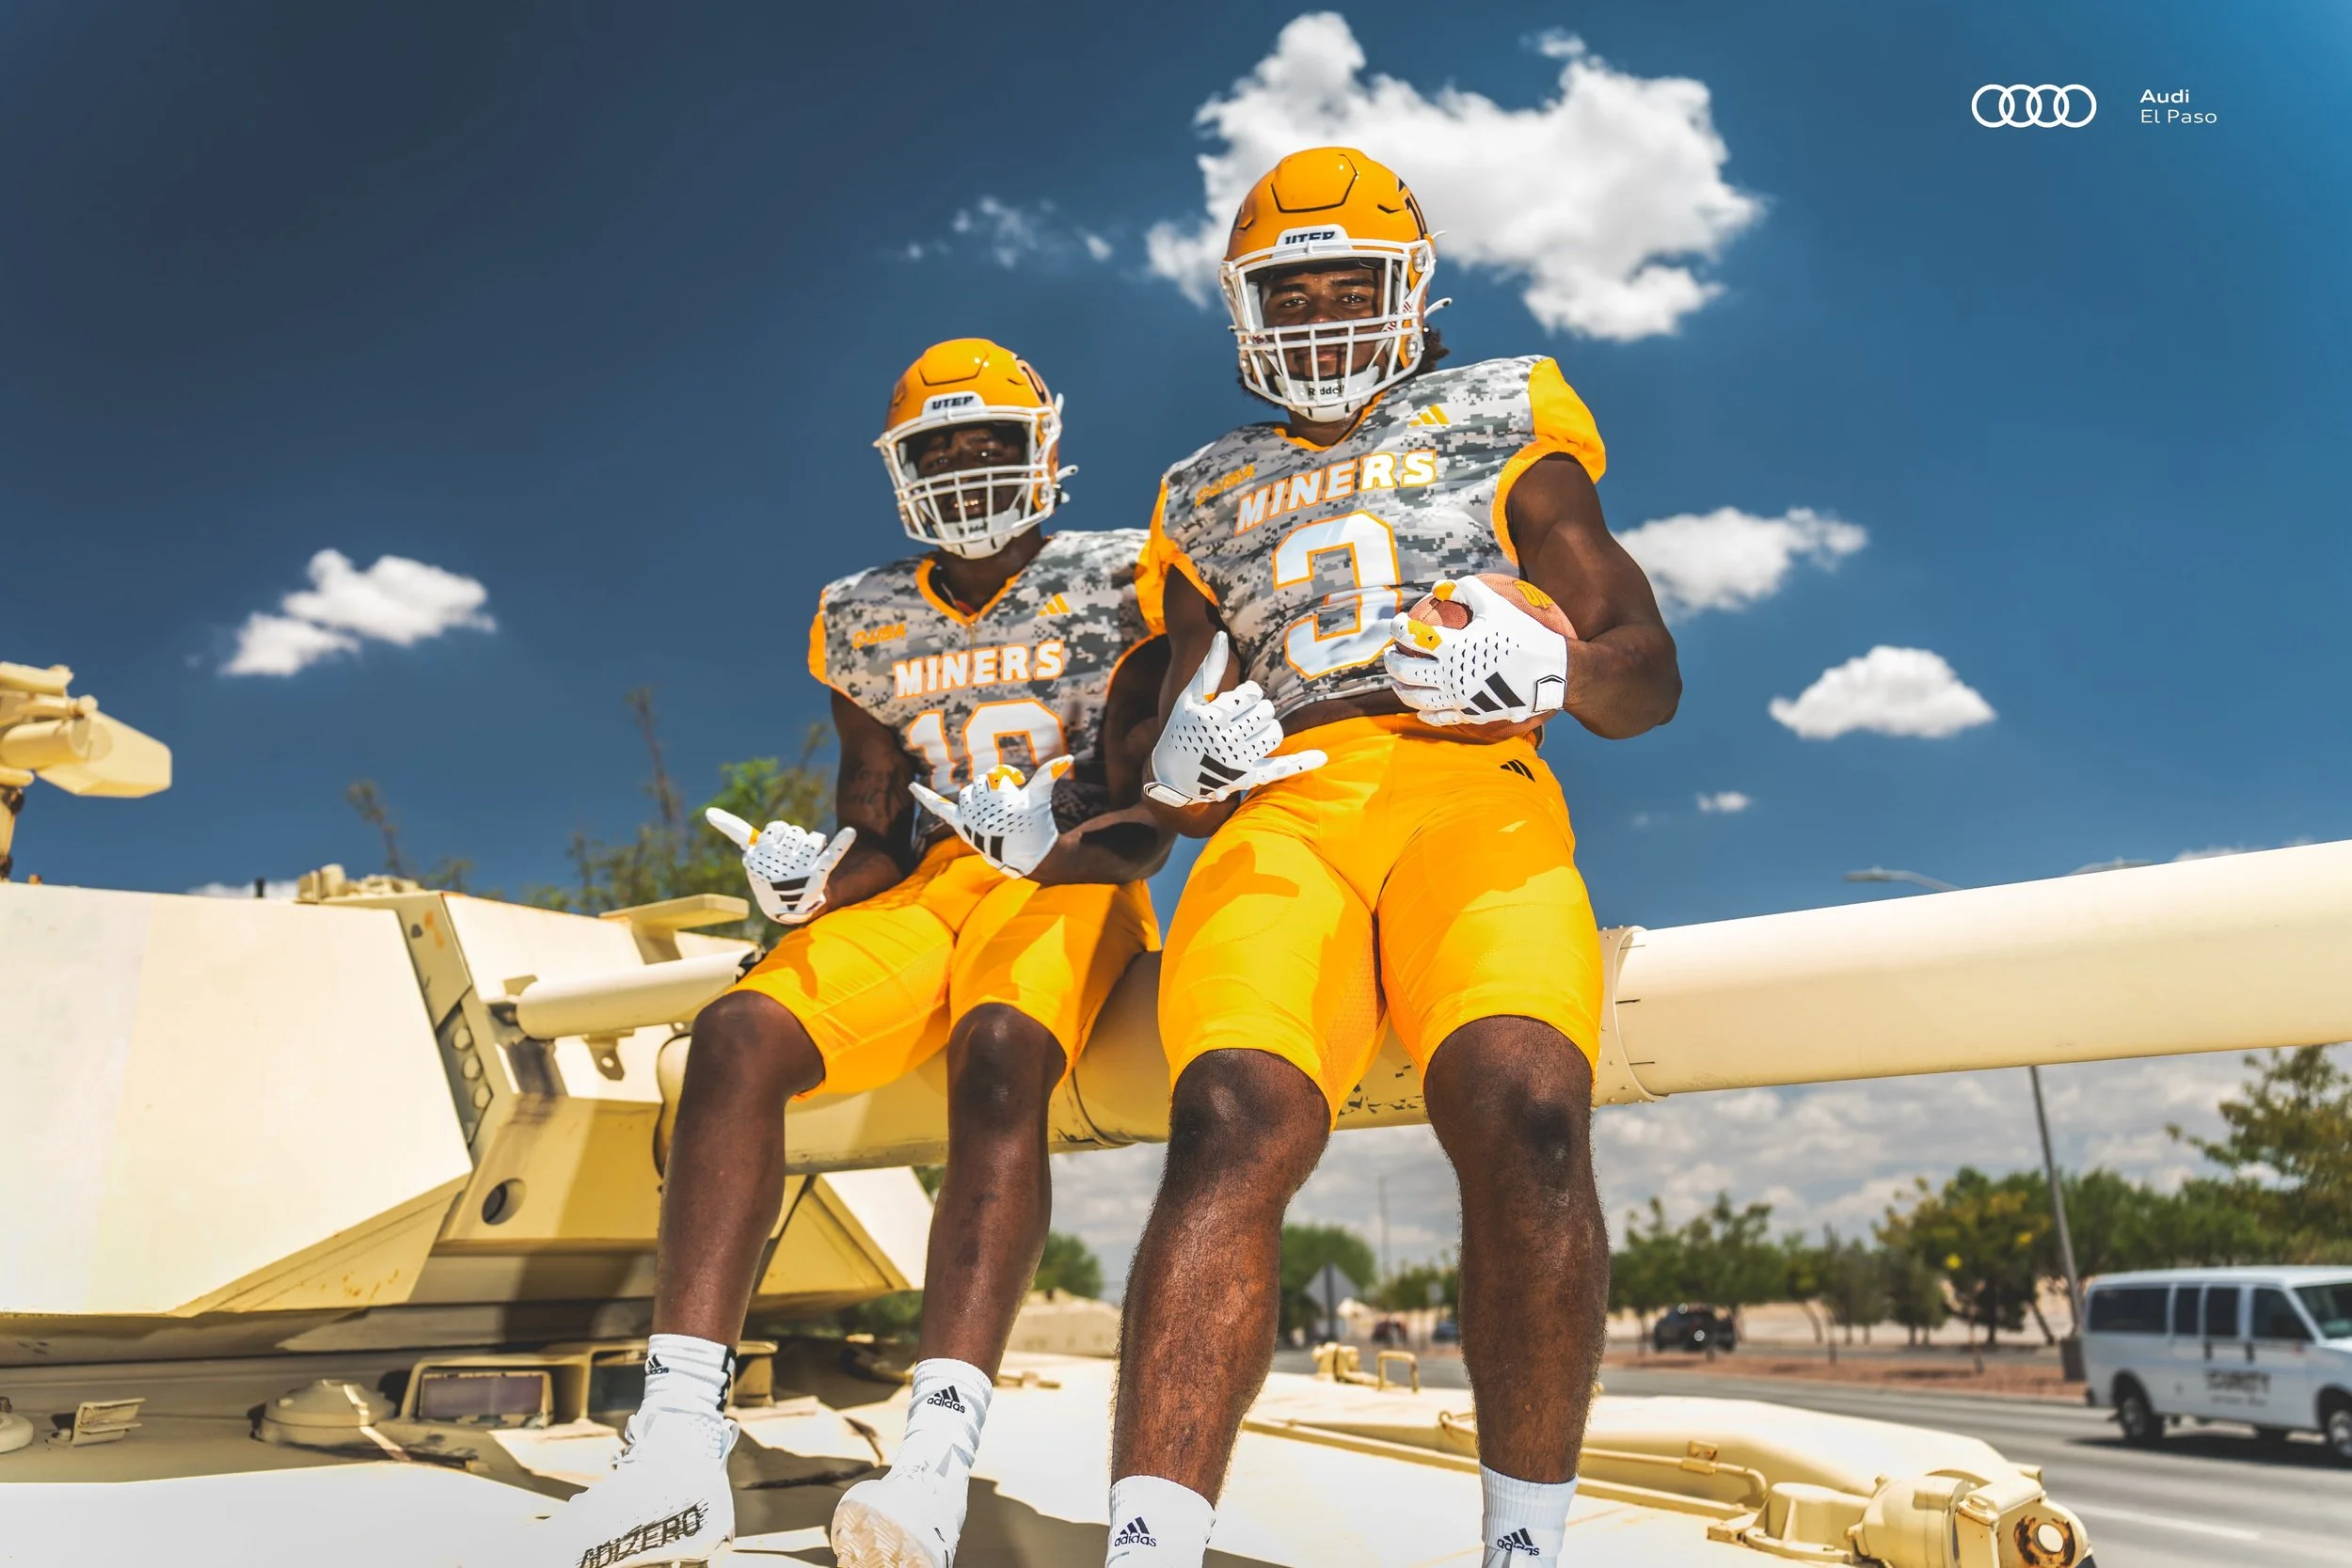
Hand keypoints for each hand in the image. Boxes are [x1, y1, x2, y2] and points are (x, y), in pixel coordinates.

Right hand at [705, 808, 855, 924]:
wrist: (787, 911)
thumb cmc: (770, 880)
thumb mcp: (751, 859)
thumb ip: (739, 835)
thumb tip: (712, 813)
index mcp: (761, 857)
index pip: (774, 828)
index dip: (777, 832)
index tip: (776, 839)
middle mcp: (779, 861)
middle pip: (795, 831)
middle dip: (796, 839)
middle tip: (793, 856)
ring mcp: (799, 868)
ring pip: (813, 838)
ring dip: (813, 844)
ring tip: (807, 860)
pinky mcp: (818, 875)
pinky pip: (832, 856)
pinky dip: (842, 843)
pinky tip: (851, 832)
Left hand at [910, 756, 1072, 878]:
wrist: (1029, 857)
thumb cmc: (1036, 824)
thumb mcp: (1040, 797)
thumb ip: (1048, 774)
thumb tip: (1069, 756)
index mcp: (997, 796)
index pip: (995, 776)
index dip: (1008, 781)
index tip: (1019, 789)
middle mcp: (979, 807)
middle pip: (979, 785)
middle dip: (994, 791)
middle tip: (1008, 807)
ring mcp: (968, 817)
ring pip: (966, 795)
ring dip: (978, 799)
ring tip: (993, 812)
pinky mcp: (961, 827)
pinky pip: (941, 809)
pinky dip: (926, 797)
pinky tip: (911, 786)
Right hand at [1143, 631, 1325, 806]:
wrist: (1172, 776)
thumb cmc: (1181, 729)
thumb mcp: (1190, 698)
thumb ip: (1209, 668)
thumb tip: (1221, 635)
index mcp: (1213, 718)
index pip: (1252, 694)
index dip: (1247, 694)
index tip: (1233, 702)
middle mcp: (1226, 740)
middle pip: (1266, 712)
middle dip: (1257, 710)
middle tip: (1241, 718)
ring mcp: (1239, 762)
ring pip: (1275, 733)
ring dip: (1268, 728)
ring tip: (1251, 731)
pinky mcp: (1248, 778)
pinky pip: (1280, 769)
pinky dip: (1302, 762)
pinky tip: (1323, 756)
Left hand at [1385, 576, 1569, 727]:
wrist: (1552, 673)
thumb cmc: (1525, 635)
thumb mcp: (1496, 605)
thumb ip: (1466, 590)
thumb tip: (1440, 587)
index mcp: (1454, 648)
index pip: (1412, 636)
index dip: (1398, 627)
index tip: (1397, 623)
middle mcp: (1451, 676)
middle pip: (1405, 671)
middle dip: (1391, 661)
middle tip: (1390, 654)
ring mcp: (1460, 699)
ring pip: (1416, 699)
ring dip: (1399, 689)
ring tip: (1397, 682)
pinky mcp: (1471, 714)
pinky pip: (1439, 719)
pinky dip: (1424, 714)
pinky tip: (1419, 710)